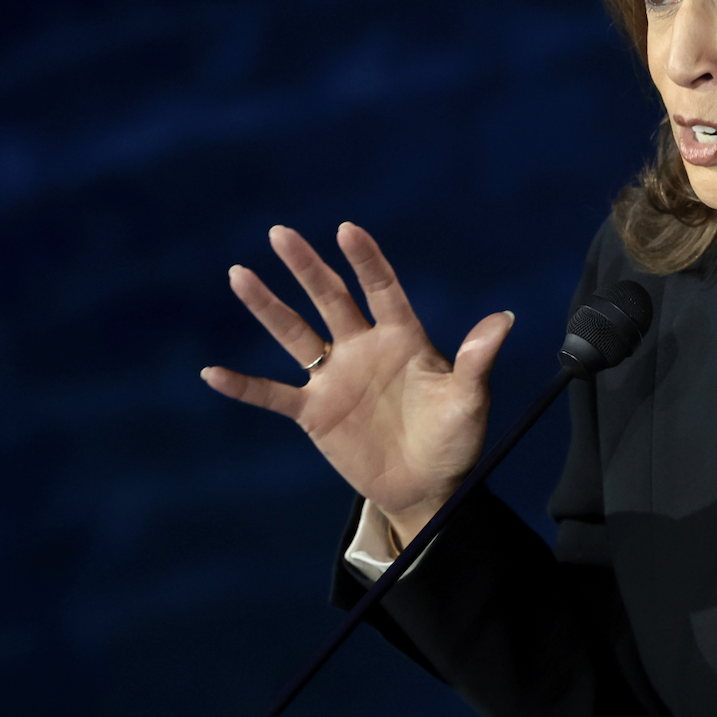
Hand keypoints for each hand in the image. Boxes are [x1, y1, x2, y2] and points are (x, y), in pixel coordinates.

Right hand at [200, 223, 513, 543]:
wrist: (428, 487)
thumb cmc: (453, 439)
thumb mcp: (469, 400)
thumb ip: (476, 360)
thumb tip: (504, 320)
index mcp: (402, 338)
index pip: (381, 289)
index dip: (366, 260)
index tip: (347, 230)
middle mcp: (363, 348)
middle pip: (329, 299)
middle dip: (306, 267)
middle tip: (279, 232)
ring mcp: (335, 378)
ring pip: (295, 334)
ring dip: (268, 307)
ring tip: (240, 274)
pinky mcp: (315, 412)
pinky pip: (273, 395)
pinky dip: (244, 386)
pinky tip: (212, 372)